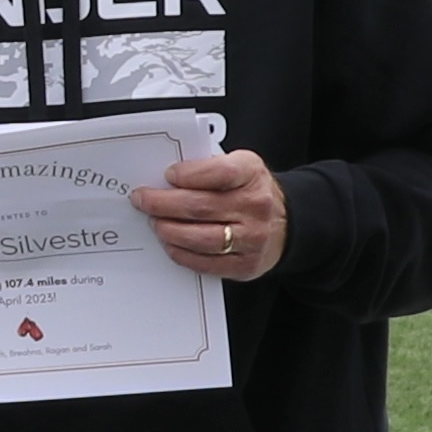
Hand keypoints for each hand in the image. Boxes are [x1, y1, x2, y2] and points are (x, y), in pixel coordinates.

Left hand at [129, 148, 289, 283]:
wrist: (287, 223)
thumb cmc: (253, 191)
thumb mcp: (241, 166)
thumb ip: (209, 168)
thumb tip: (167, 178)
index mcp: (252, 174)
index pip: (219, 173)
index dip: (189, 175)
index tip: (168, 175)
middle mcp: (255, 206)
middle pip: (200, 207)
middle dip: (163, 204)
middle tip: (143, 200)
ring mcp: (252, 238)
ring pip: (201, 238)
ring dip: (170, 231)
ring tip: (156, 223)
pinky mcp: (246, 265)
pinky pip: (207, 263)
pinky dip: (183, 254)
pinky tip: (171, 244)